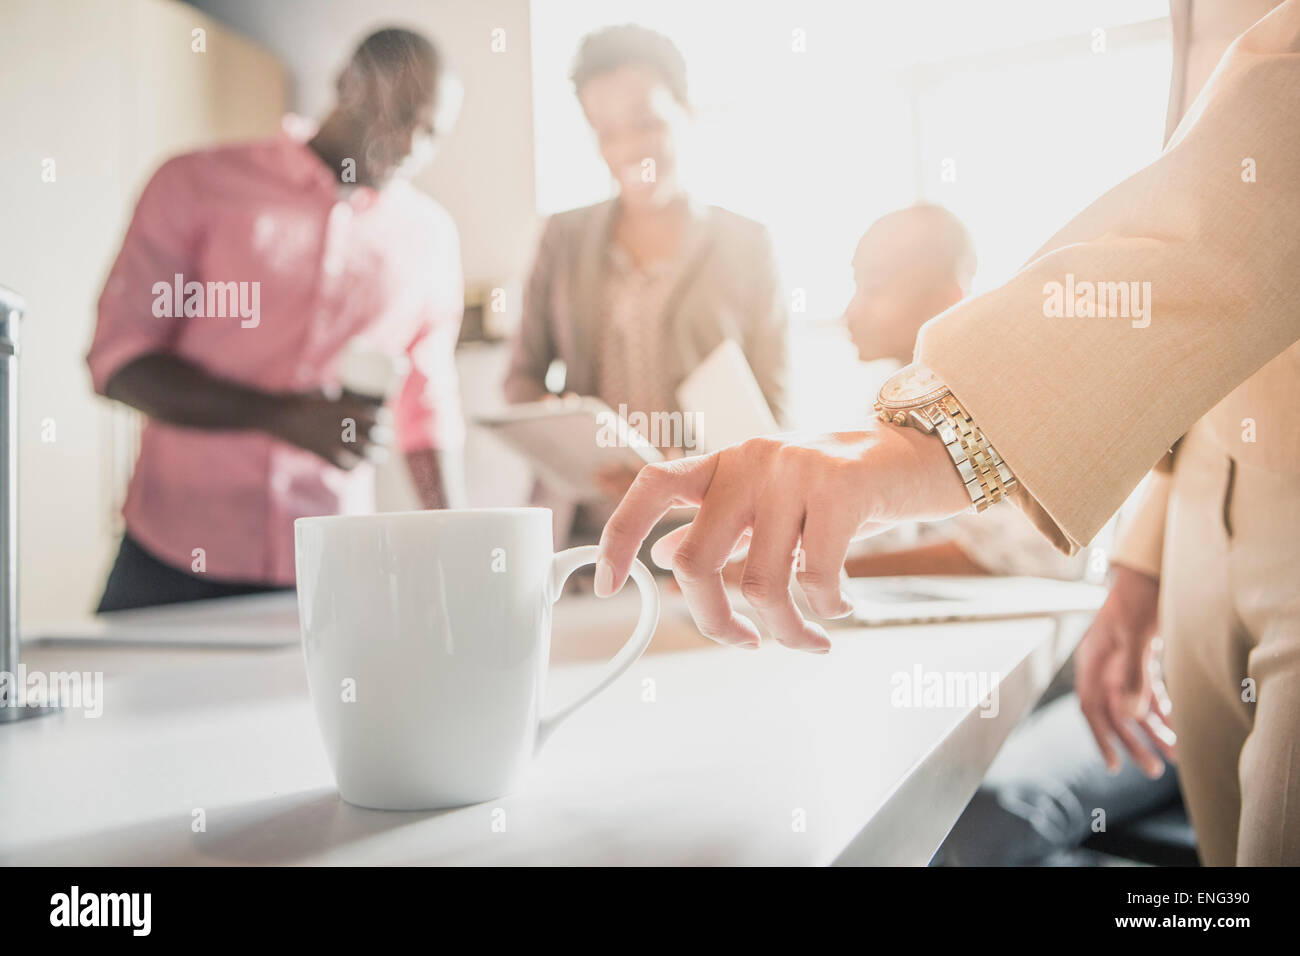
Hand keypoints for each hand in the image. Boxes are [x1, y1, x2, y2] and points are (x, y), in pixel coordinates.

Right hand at [266, 388, 392, 469]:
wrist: (274, 415)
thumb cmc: (295, 399)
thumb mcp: (317, 391)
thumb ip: (331, 394)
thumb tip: (340, 393)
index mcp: (338, 406)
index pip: (367, 413)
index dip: (380, 417)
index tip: (386, 418)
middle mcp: (337, 424)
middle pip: (367, 434)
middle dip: (380, 438)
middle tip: (386, 438)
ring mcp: (329, 440)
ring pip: (358, 451)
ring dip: (371, 455)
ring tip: (380, 456)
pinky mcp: (319, 452)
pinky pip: (339, 464)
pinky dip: (350, 467)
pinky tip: (355, 466)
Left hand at [594, 428, 970, 651]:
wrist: (917, 453)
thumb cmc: (839, 487)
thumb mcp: (769, 502)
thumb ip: (719, 527)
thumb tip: (661, 557)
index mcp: (725, 463)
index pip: (651, 487)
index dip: (620, 536)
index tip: (607, 585)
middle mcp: (750, 459)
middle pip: (694, 560)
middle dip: (714, 622)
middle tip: (746, 644)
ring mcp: (794, 470)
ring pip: (758, 582)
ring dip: (782, 630)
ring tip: (808, 638)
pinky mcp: (841, 486)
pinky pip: (816, 576)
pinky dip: (826, 610)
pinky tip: (840, 608)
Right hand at [1074, 565, 1175, 777]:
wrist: (1152, 569)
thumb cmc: (1139, 598)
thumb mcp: (1137, 635)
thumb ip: (1132, 674)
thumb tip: (1128, 716)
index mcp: (1093, 660)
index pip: (1090, 707)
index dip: (1101, 737)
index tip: (1114, 765)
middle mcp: (1104, 665)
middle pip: (1115, 712)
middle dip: (1134, 743)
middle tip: (1154, 771)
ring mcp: (1122, 662)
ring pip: (1134, 705)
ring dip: (1153, 731)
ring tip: (1175, 755)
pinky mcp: (1141, 658)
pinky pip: (1150, 692)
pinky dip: (1162, 711)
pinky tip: (1177, 729)